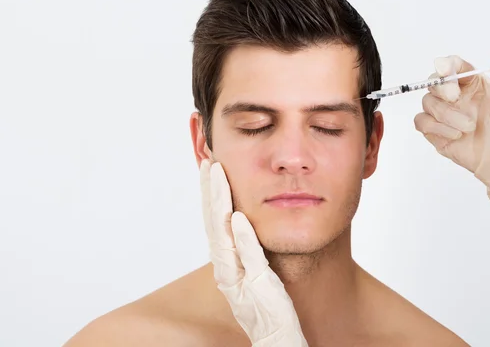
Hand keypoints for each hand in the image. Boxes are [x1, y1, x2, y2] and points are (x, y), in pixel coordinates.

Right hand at [200, 159, 307, 345]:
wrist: (277, 338)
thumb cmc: (270, 306)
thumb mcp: (257, 271)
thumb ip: (249, 247)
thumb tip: (245, 219)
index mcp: (227, 263)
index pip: (216, 222)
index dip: (212, 195)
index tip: (211, 168)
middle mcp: (227, 269)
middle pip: (214, 223)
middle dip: (211, 192)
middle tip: (209, 163)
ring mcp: (239, 278)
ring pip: (223, 236)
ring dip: (220, 204)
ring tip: (218, 177)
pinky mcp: (258, 287)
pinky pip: (248, 259)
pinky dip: (242, 238)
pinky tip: (238, 217)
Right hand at [414, 49, 489, 229]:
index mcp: (473, 84)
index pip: (454, 66)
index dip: (446, 65)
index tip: (446, 70)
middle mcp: (456, 96)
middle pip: (434, 82)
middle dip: (441, 88)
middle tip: (455, 98)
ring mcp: (444, 114)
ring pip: (428, 103)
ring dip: (446, 115)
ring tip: (468, 127)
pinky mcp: (436, 132)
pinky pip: (422, 122)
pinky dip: (436, 128)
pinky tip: (455, 136)